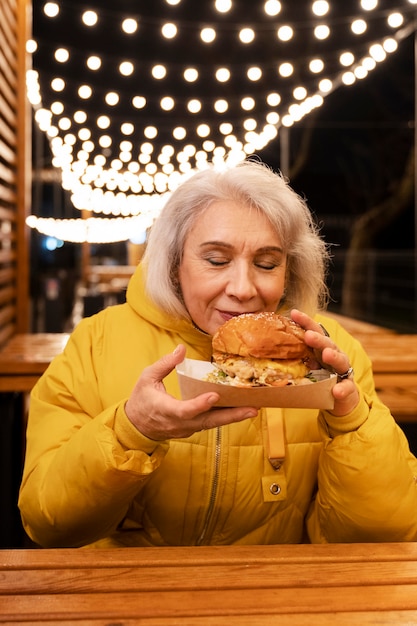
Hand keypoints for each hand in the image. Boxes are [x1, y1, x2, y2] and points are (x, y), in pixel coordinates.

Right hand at [125, 345, 257, 439]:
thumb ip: (165, 364)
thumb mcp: (147, 378)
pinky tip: (240, 409)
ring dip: (233, 417)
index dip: (199, 404)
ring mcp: (187, 429)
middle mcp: (179, 423)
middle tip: (252, 409)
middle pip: (208, 422)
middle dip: (231, 416)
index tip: (214, 395)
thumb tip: (181, 349)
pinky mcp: (193, 429)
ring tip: (253, 409)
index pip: (184, 410)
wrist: (136, 426)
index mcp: (165, 409)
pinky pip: (211, 423)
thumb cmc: (141, 400)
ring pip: (213, 424)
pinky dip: (226, 417)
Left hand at [290, 309, 359, 416]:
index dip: (305, 322)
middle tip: (308, 336)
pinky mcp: (348, 388)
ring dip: (333, 357)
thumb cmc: (319, 378)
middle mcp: (334, 355)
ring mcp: (343, 371)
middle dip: (318, 339)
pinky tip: (336, 390)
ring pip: (340, 361)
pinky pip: (347, 388)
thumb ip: (293, 358)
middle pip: (327, 343)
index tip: (293, 313)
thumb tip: (265, 351)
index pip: (313, 331)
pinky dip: (342, 389)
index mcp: (322, 348)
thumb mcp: (306, 366)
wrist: (340, 398)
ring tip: (326, 355)